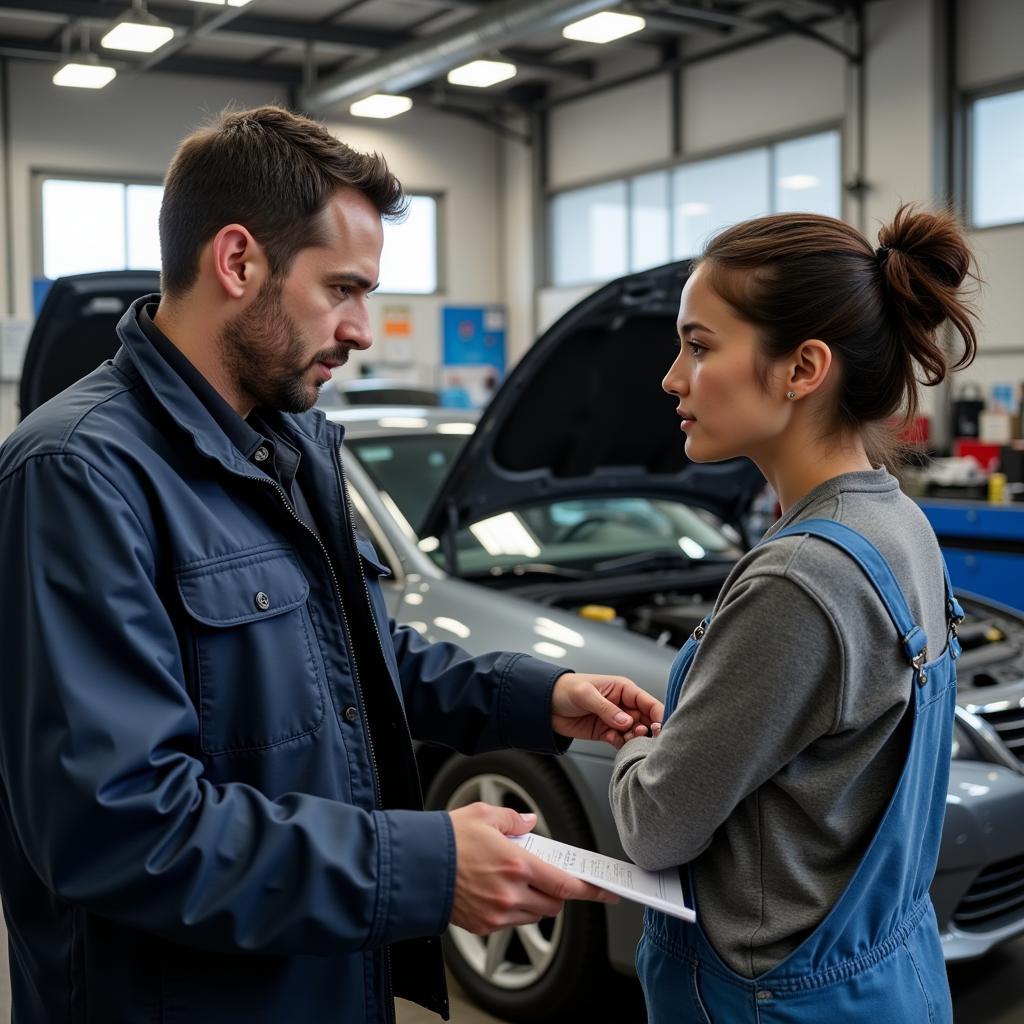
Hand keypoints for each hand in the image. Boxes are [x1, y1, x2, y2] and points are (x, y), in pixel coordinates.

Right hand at [448, 803, 616, 933]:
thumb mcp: (484, 815)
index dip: (589, 889)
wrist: (415, 866)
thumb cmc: (447, 839)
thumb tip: (529, 822)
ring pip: (534, 914)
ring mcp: (497, 913)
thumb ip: (514, 818)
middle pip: (554, 903)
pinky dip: (513, 909)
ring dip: (536, 901)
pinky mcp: (483, 926)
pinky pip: (511, 922)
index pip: (564, 883)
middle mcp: (510, 893)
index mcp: (516, 863)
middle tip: (547, 874)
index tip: (604, 891)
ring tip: (516, 879)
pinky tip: (497, 890)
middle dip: (557, 891)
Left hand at [551, 673, 663, 748]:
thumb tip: (626, 722)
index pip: (648, 703)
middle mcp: (623, 705)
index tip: (659, 729)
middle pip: (646, 721)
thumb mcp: (586, 695)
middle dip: (647, 731)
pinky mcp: (606, 732)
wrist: (545, 704)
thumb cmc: (566, 689)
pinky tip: (610, 738)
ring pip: (635, 733)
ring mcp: (615, 720)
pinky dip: (620, 744)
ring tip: (623, 738)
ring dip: (633, 739)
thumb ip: (607, 709)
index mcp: (623, 689)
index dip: (658, 715)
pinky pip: (621, 741)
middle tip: (639, 736)